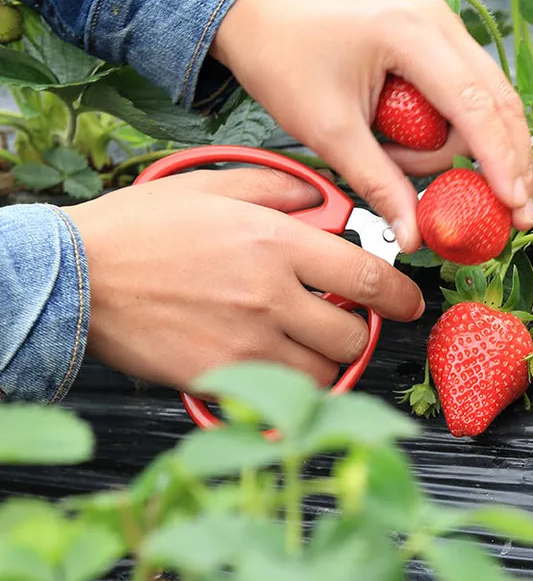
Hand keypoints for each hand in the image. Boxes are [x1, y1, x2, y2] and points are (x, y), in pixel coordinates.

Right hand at [62, 167, 424, 390]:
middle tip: (344, 322)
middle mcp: (270, 296)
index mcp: (276, 244)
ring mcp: (246, 342)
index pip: (367, 278)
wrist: (76, 277)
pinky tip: (273, 366)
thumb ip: (278, 188)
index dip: (401, 296)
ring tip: (305, 345)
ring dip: (326, 363)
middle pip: (354, 334)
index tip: (409, 302)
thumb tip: (320, 197)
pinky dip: (287, 387)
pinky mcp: (219, 376)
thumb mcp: (214, 185)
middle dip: (359, 332)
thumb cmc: (139, 230)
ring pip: (323, 372)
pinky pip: (279, 395)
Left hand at [208, 0, 532, 252]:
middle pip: (499, 102)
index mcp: (411, 34)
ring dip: (469, 148)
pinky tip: (433, 154)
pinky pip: (473, 94)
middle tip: (512, 213)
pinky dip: (464, 132)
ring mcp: (445, 27)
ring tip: (403, 164)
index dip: (500, 161)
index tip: (514, 205)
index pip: (475, 106)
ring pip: (491, 101)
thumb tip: (414, 236)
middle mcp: (440, 22)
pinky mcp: (442, 41)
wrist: (262, 23)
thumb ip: (379, 184)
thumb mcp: (330, 133)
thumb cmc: (285, 65)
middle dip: (507, 161)